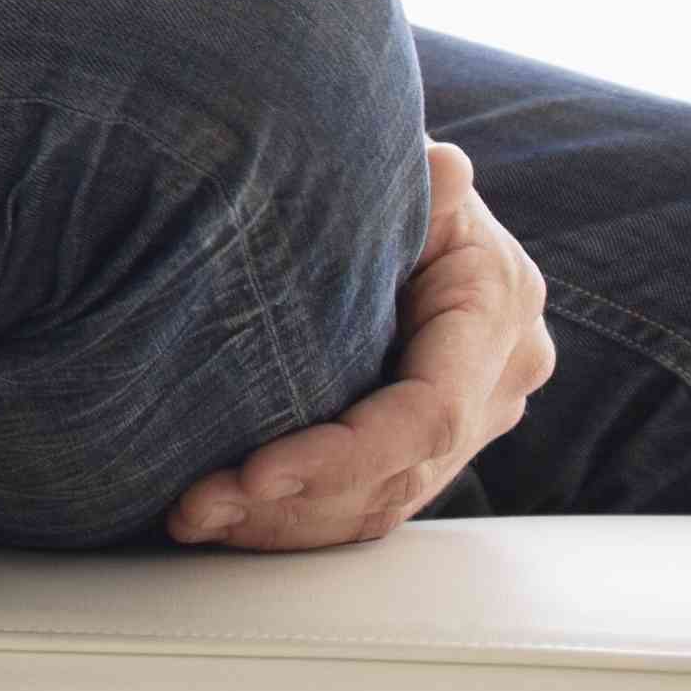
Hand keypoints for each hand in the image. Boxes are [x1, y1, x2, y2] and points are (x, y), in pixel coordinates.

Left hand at [167, 140, 550, 547]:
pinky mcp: (430, 440)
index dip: (344, 454)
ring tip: (193, 516)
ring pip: (383, 500)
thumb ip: (420, 182)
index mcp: (495, 309)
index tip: (255, 473)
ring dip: (284, 522)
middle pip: (399, 472)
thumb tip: (446, 168)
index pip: (427, 414)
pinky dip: (299, 518)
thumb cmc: (390, 171)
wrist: (407, 191)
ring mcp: (472, 416)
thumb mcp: (404, 170)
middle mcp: (498, 376)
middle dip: (293, 500)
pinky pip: (371, 500)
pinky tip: (227, 519)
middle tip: (194, 505)